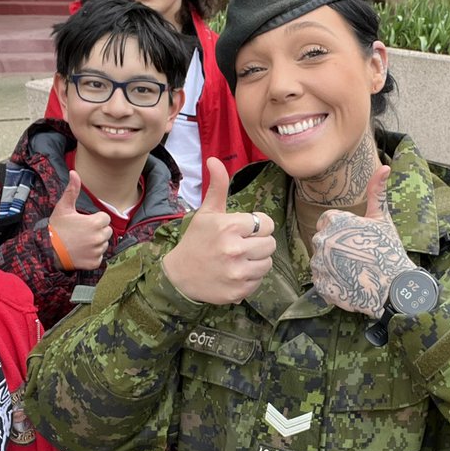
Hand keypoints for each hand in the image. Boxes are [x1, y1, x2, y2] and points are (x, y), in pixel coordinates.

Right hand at [48, 171, 111, 270]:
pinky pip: (99, 257)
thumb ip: (72, 190)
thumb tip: (74, 172)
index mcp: (96, 223)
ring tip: (80, 242)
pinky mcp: (94, 263)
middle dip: (97, 231)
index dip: (95, 219)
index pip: (105, 219)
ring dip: (95, 243)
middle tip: (81, 233)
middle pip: (107, 231)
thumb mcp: (63, 207)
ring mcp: (97, 251)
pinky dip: (92, 256)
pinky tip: (81, 252)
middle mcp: (99, 237)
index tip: (84, 222)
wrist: (48, 250)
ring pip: (103, 244)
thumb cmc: (56, 228)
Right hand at [162, 157, 275, 302]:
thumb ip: (217, 186)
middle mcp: (234, 249)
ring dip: (256, 261)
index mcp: (229, 226)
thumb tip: (214, 159)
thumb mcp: (206, 212)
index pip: (266, 224)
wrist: (179, 276)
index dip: (258, 226)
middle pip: (270, 244)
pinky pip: (259, 281)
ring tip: (239, 259)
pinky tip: (235, 273)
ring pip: (267, 263)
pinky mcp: (238, 291)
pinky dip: (250, 278)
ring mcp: (237, 272)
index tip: (244, 230)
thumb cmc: (196, 240)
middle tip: (241, 245)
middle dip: (259, 243)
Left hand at [310, 165, 413, 316]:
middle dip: (336, 247)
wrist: (394, 287)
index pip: (327, 221)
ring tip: (354, 271)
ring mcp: (320, 264)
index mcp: (335, 222)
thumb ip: (377, 192)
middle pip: (322, 241)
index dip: (342, 230)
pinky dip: (332, 283)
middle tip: (357, 256)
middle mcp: (323, 240)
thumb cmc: (389, 250)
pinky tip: (350, 283)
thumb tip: (385, 167)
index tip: (356, 239)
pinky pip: (321, 281)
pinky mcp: (321, 285)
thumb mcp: (382, 219)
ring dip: (332, 266)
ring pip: (320, 261)